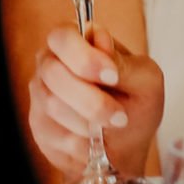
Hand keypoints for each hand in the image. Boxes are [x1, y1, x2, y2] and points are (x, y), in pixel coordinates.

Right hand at [28, 23, 163, 182]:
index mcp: (78, 39)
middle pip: (54, 73)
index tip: (112, 77)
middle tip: (120, 117)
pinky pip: (52, 134)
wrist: (126, 146)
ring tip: (111, 126)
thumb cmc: (137, 105)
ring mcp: (41, 92)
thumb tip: (101, 44)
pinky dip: (81, 141)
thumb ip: (124, 62)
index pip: (64, 37)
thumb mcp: (145, 81)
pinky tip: (95, 140)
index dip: (85, 58)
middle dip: (90, 100)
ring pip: (53, 106)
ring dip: (89, 122)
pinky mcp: (38, 123)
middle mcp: (52, 60)